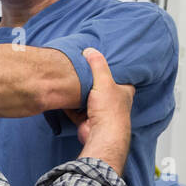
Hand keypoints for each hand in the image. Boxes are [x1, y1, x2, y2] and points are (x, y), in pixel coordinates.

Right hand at [64, 49, 132, 174]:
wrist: (101, 134)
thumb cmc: (109, 109)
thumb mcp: (104, 80)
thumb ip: (97, 64)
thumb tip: (89, 50)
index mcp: (124, 91)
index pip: (119, 76)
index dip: (111, 68)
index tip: (99, 60)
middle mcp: (113, 101)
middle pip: (99, 86)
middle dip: (90, 80)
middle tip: (79, 68)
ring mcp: (99, 111)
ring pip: (86, 98)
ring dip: (77, 93)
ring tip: (68, 79)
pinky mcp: (86, 120)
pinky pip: (74, 109)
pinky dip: (68, 104)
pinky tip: (61, 96)